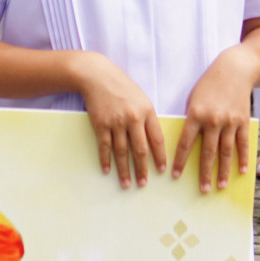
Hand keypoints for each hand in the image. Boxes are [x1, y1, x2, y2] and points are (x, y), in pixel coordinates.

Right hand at [71, 53, 166, 189]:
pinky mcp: (101, 124)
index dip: (160, 157)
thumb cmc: (122, 87)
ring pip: (122, 152)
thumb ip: (148, 118)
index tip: (162, 170)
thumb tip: (153, 141)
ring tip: (126, 184)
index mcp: (147, 112)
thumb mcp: (141, 99)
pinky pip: (104, 146)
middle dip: (143, 169)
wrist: (97, 76)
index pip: (157, 139)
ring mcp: (116, 122)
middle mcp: (133, 118)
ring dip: (124, 170)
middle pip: (140, 150)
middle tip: (143, 184)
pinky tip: (107, 170)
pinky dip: (106, 160)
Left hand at [174, 47, 257, 192]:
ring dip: (223, 171)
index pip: (185, 143)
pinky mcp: (243, 121)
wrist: (234, 70)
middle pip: (207, 152)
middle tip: (202, 190)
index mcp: (195, 114)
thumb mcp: (194, 99)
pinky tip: (241, 171)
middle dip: (204, 173)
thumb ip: (191, 120)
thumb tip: (188, 143)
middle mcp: (212, 120)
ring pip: (225, 151)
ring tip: (221, 186)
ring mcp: (229, 121)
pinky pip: (242, 143)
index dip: (180, 161)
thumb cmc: (209, 85)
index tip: (175, 176)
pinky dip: (243, 158)